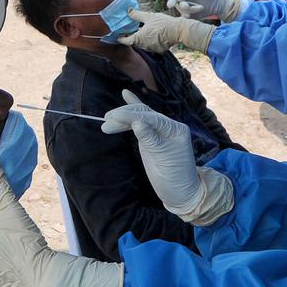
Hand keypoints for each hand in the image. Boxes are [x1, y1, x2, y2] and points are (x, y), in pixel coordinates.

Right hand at [102, 90, 232, 224]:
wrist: (180, 192)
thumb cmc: (175, 177)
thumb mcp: (162, 159)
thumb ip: (150, 139)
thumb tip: (137, 121)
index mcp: (175, 129)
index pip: (151, 117)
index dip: (131, 116)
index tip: (113, 118)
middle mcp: (168, 127)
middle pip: (144, 114)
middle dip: (124, 116)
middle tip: (106, 120)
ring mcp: (160, 131)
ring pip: (140, 117)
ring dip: (123, 118)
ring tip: (106, 121)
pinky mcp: (152, 137)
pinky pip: (142, 121)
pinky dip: (133, 110)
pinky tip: (125, 94)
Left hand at [116, 9, 214, 53]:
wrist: (178, 31)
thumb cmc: (163, 23)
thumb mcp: (148, 16)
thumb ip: (136, 15)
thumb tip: (128, 11)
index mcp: (139, 39)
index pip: (125, 41)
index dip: (121, 38)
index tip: (118, 35)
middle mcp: (144, 46)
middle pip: (134, 43)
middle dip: (131, 37)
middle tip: (130, 30)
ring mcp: (152, 49)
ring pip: (143, 45)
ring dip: (141, 39)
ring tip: (141, 31)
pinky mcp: (159, 50)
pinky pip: (151, 46)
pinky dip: (149, 41)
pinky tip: (152, 34)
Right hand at [167, 0, 243, 22]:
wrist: (219, 3)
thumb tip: (177, 1)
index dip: (172, 1)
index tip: (170, 5)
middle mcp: (183, 2)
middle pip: (180, 7)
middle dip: (189, 7)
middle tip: (200, 7)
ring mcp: (186, 11)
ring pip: (184, 14)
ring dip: (193, 11)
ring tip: (202, 7)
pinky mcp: (191, 18)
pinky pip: (188, 20)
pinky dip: (193, 18)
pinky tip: (200, 13)